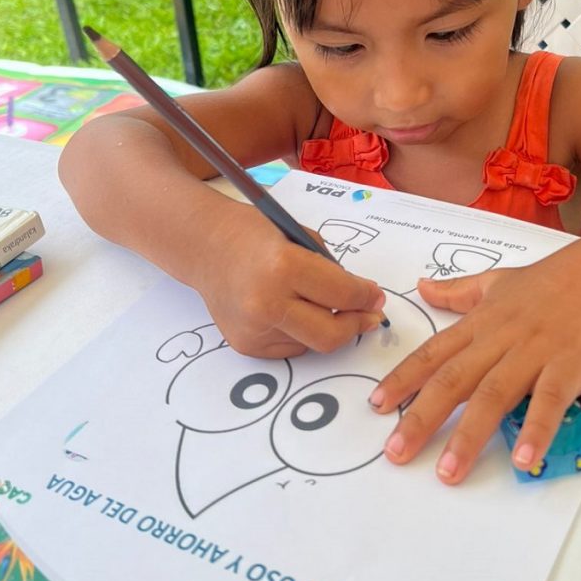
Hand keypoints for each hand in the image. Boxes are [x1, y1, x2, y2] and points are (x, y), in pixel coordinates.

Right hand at [195, 201, 386, 357]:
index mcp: (283, 266)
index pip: (342, 294)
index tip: (376, 296)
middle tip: (367, 314)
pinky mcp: (246, 345)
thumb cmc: (253, 233)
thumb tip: (360, 297)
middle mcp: (266, 303)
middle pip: (331, 334)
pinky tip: (293, 311)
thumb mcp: (298, 235)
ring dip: (328, 328)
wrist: (204, 246)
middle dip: (356, 325)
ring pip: (313, 344)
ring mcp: (254, 329)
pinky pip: (291, 348)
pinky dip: (301, 333)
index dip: (367, 297)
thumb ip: (329, 267)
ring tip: (323, 306)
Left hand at [367, 258, 580, 483]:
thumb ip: (457, 291)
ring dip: (469, 435)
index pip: (434, 353)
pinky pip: (549, 401)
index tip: (376, 406)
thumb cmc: (552, 280)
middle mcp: (500, 339)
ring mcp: (534, 352)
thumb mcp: (497, 281)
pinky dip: (535, 429)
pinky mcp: (569, 365)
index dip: (403, 379)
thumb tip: (421, 287)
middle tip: (395, 453)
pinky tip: (523, 460)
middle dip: (421, 418)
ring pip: (494, 395)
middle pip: (454, 380)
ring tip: (448, 471)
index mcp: (481, 322)